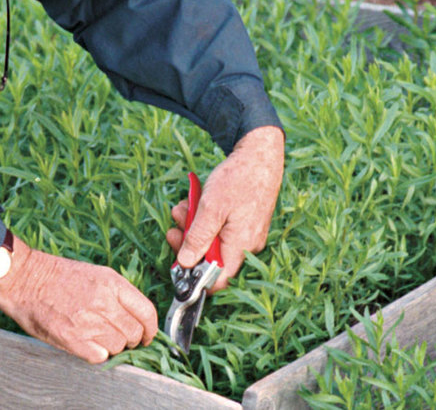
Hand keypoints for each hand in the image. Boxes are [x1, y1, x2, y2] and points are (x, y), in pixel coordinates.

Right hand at [0, 236, 157, 363]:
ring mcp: (88, 322)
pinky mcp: (71, 339)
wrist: (29, 279)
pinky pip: (99, 356)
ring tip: (106, 338)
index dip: (152, 327)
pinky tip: (92, 344)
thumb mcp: (101, 274)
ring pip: (118, 346)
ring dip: (116, 346)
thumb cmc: (64, 276)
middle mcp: (104, 303)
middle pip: (135, 332)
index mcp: (113, 284)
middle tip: (127, 338)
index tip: (149, 334)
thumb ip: (121, 294)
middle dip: (135, 338)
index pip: (146, 311)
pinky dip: (99, 354)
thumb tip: (139, 315)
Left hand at [167, 125, 284, 291]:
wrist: (260, 155)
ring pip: (215, 242)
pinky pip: (223, 229)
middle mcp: (247, 245)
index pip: (218, 280)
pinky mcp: (246, 222)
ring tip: (184, 208)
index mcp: (240, 245)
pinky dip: (208, 220)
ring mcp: (248, 233)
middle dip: (189, 243)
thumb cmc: (239, 179)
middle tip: (175, 225)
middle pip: (212, 259)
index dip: (196, 277)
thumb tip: (186, 263)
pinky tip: (198, 204)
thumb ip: (198, 238)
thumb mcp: (211, 207)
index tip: (178, 263)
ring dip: (195, 228)